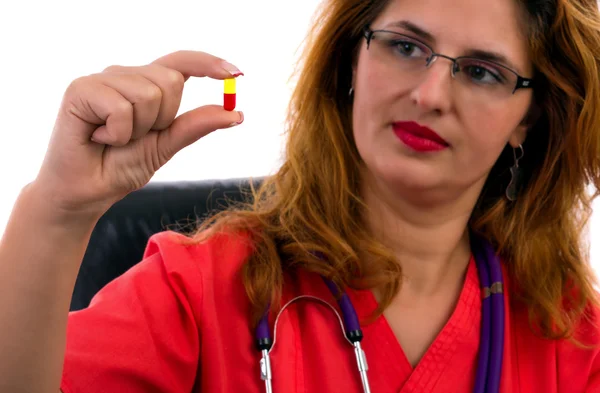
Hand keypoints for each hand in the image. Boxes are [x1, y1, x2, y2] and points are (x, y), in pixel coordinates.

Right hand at [33, 50, 243, 218]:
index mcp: (146, 85)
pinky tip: (98, 138)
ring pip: (149, 94)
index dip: (209, 64)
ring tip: (113, 139)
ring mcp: (103, 79)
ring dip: (138, 130)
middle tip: (134, 137)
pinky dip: (117, 133)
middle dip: (162, 119)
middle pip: (171, 80)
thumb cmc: (121, 167)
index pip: (181, 63)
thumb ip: (195, 126)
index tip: (237, 74)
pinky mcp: (81, 89)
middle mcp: (126, 75)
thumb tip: (235, 113)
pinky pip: (122, 108)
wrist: (86, 193)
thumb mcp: (166, 146)